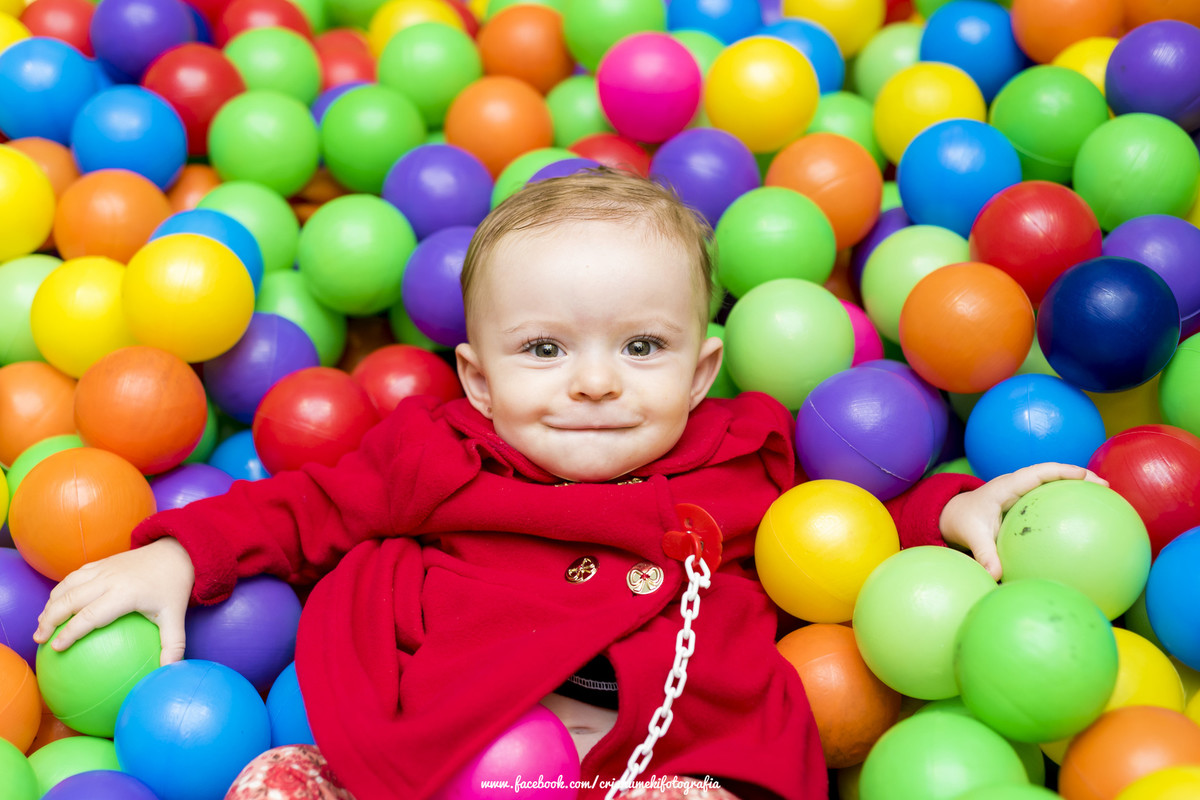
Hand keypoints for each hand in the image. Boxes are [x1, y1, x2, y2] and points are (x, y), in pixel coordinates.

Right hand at [34, 537, 195, 665]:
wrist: (176, 552)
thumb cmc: (174, 587)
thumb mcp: (176, 616)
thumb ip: (173, 645)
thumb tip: (169, 673)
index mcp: (125, 594)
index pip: (90, 615)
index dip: (70, 632)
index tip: (56, 648)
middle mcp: (109, 579)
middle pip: (69, 600)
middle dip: (49, 619)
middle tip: (39, 640)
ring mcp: (102, 569)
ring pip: (66, 586)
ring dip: (49, 605)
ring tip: (40, 625)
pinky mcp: (99, 563)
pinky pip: (72, 576)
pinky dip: (59, 592)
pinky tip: (55, 606)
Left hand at [939, 463, 1108, 580]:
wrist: (953, 516)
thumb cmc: (963, 522)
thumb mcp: (970, 537)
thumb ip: (983, 554)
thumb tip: (994, 575)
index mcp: (1005, 487)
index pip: (1037, 473)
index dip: (1061, 471)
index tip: (1084, 476)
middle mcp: (1017, 485)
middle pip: (1053, 475)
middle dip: (1079, 477)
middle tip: (1106, 486)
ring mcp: (1023, 493)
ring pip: (1054, 485)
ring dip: (1078, 488)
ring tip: (1106, 498)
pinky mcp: (1026, 503)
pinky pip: (1050, 499)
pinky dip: (1068, 504)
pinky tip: (1087, 520)